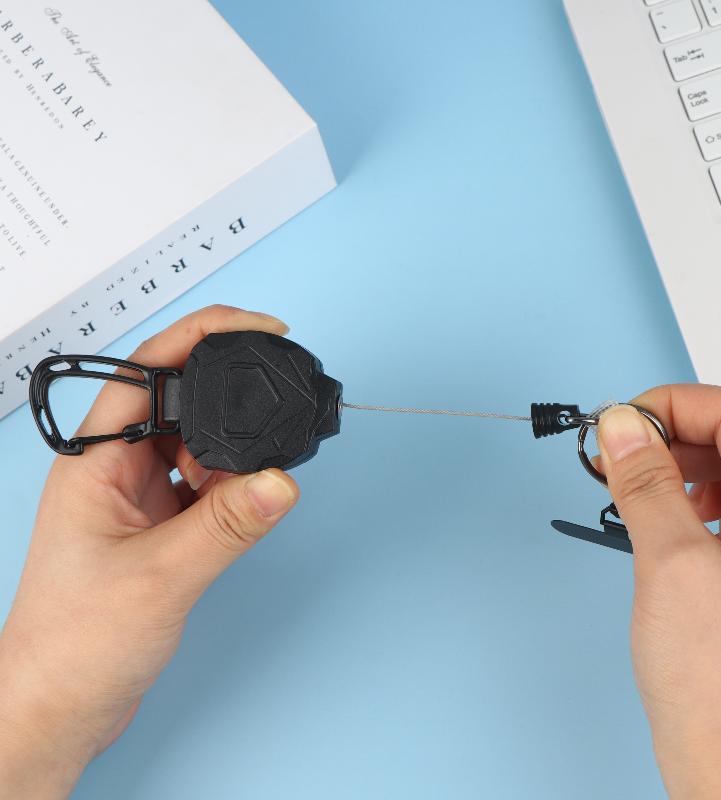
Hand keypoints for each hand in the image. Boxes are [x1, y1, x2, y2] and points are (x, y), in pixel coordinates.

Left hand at [0, 306, 299, 798]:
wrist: (61, 707)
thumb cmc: (76, 644)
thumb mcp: (160, 578)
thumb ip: (226, 525)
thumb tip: (283, 480)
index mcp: (94, 460)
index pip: (147, 369)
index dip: (204, 335)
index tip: (261, 328)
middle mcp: (114, 466)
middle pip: (180, 398)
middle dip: (230, 398)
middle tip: (275, 409)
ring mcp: (137, 492)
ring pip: (198, 440)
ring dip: (233, 451)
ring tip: (249, 484)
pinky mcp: (159, 519)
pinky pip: (206, 479)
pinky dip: (232, 483)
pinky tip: (244, 502)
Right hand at [596, 387, 720, 798]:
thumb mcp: (673, 568)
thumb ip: (646, 484)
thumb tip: (622, 427)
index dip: (674, 405)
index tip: (622, 420)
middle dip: (675, 435)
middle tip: (618, 452)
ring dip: (685, 468)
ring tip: (638, 487)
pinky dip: (698, 502)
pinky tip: (671, 520)